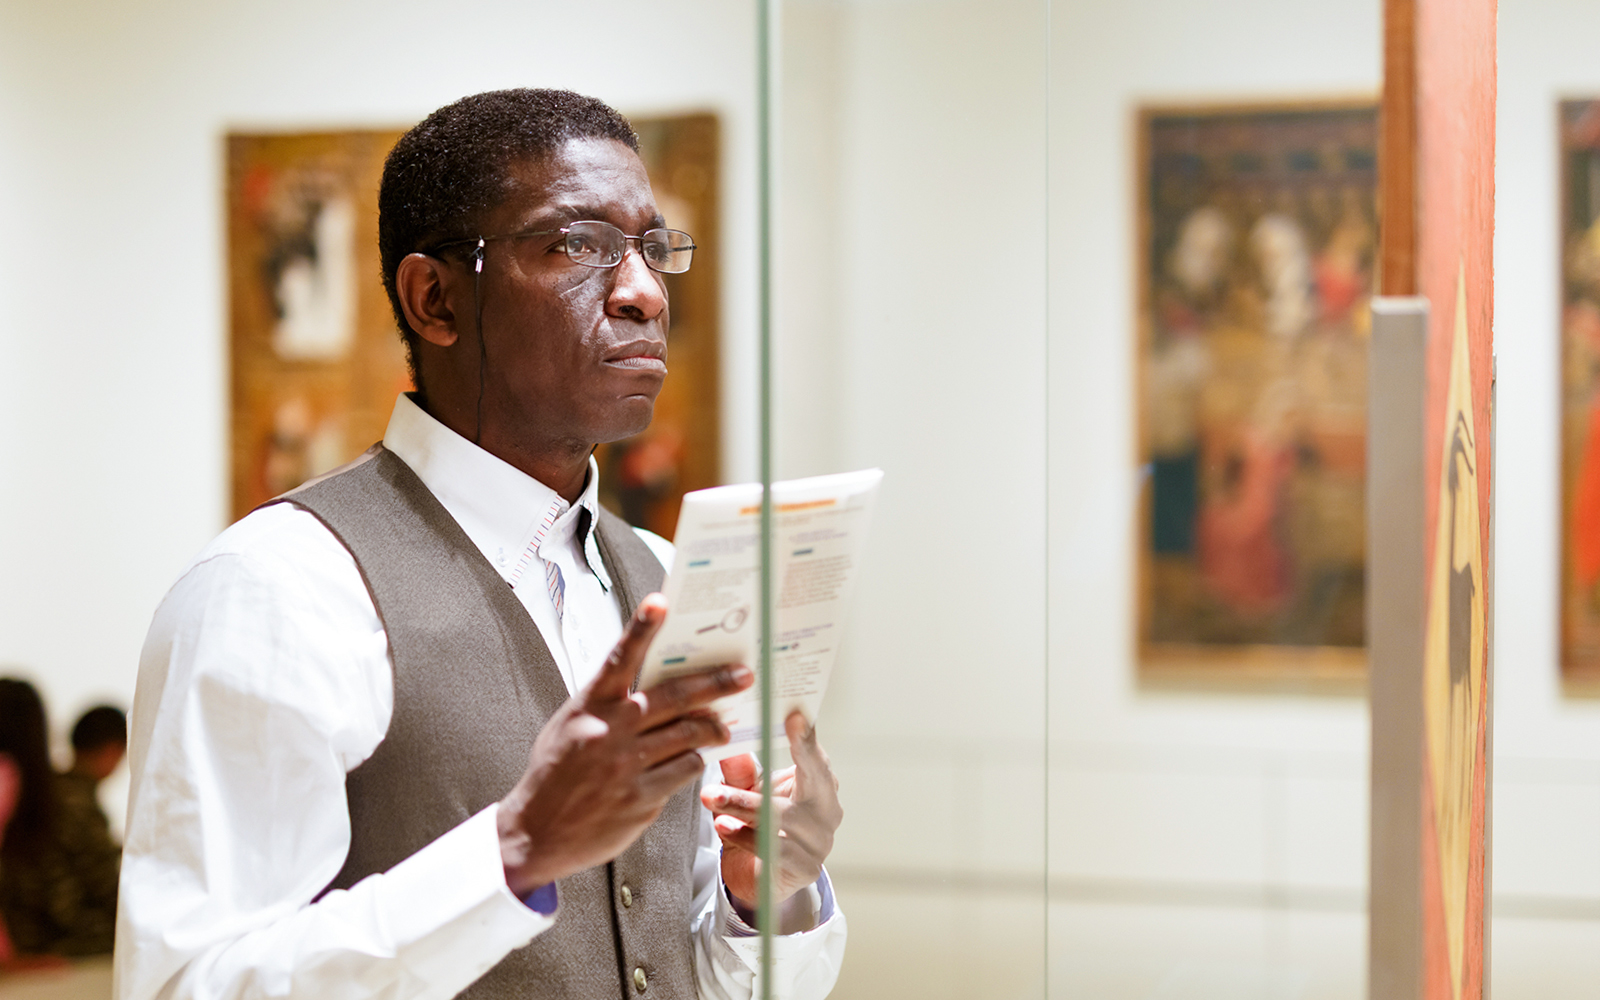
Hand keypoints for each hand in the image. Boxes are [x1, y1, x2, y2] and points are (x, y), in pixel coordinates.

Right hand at [498, 594, 753, 895]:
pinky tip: (694, 759)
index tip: (661, 603)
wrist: (536, 832)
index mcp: (589, 707)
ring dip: (713, 726)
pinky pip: (684, 770)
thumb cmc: (556, 774)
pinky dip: (693, 760)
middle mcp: (609, 731)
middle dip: (715, 683)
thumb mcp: (571, 726)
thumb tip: (654, 683)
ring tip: (725, 724)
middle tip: (743, 674)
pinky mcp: (641, 798)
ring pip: (688, 734)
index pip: (618, 659)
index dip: (641, 629)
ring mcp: (627, 766)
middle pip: (674, 697)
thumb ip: (607, 704)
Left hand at [701, 710, 842, 920]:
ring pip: (783, 815)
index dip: (808, 734)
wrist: (759, 877)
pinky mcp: (806, 868)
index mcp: (819, 783)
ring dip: (744, 804)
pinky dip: (744, 836)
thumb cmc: (760, 824)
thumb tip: (722, 732)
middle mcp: (827, 808)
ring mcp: (821, 840)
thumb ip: (739, 767)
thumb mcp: (748, 790)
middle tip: (786, 725)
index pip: (816, 754)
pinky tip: (724, 827)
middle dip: (800, 751)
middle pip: (815, 777)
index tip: (797, 713)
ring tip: (711, 796)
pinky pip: (774, 848)